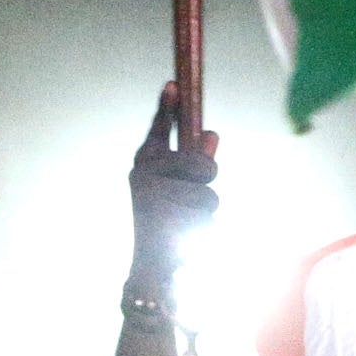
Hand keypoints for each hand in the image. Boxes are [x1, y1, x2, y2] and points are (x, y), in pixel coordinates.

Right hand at [128, 87, 218, 283]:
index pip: (158, 129)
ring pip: (210, 194)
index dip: (167, 107)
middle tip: (193, 199)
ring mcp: (151, 194)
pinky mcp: (161, 215)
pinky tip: (183, 239)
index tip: (174, 84)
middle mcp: (143, 174)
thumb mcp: (183, 190)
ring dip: (207, 212)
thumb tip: (211, 132)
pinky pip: (206, 215)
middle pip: (203, 164)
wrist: (150, 272)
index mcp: (146, 163)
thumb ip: (195, 163)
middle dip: (209, 182)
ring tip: (185, 225)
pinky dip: (203, 229)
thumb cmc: (169, 227)